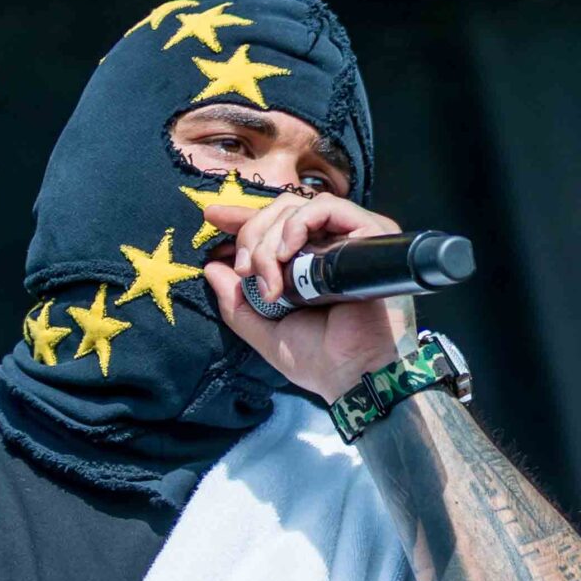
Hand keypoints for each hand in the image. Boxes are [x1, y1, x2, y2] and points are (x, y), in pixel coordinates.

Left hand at [201, 192, 417, 406]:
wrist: (351, 373)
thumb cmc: (316, 358)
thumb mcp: (264, 331)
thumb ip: (237, 303)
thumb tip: (211, 269)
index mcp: (305, 263)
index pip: (272, 225)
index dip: (242, 217)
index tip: (212, 217)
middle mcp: (327, 245)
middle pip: (280, 211)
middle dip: (251, 237)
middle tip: (245, 271)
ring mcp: (348, 237)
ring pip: (298, 207)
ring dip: (271, 238)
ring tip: (269, 277)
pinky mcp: (369, 233)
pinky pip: (327, 207)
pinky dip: (300, 223)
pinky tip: (288, 252)